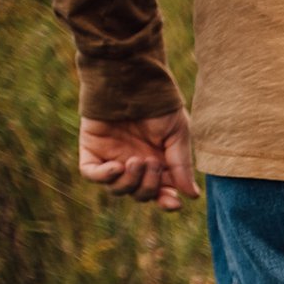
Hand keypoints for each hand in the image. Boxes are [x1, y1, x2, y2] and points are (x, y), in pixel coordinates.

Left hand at [78, 111, 198, 211]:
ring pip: (118, 189)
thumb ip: (181, 166)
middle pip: (140, 195)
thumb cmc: (159, 105)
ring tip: (137, 160)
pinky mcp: (92, 150)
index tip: (173, 202)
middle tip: (153, 163)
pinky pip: (92, 175)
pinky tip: (117, 166)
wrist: (132, 81)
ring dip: (130, 181)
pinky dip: (104, 176)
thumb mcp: (177, 135)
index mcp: (158, 164)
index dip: (166, 201)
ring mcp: (112, 158)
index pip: (160, 193)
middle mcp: (135, 165)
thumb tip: (191, 195)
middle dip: (149, 186)